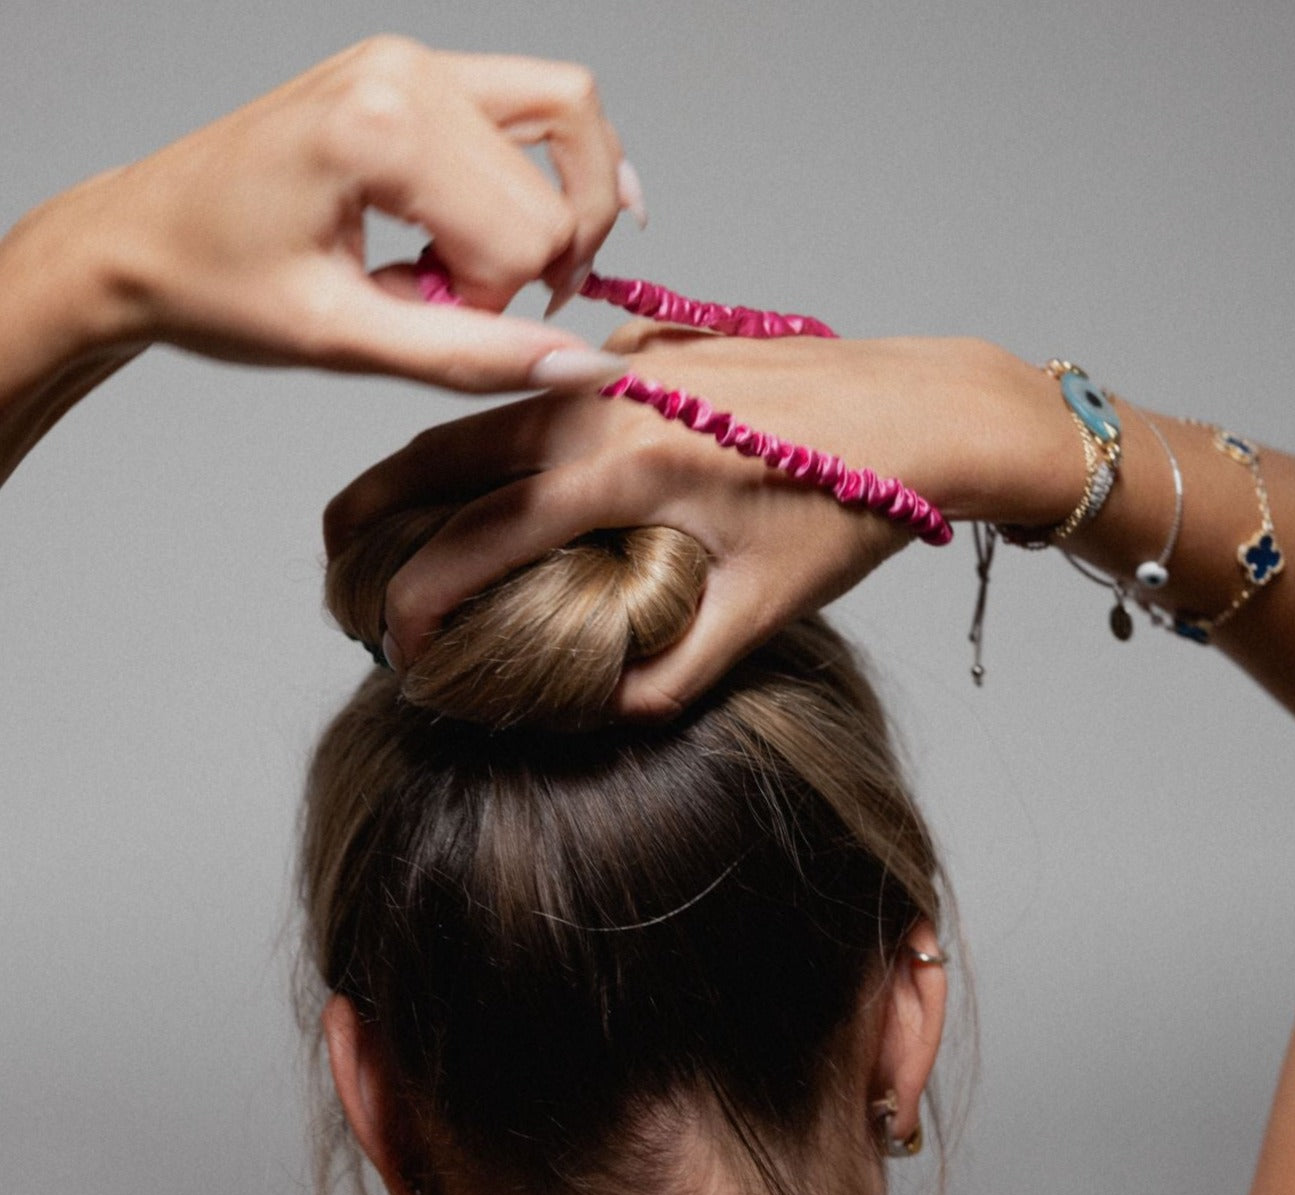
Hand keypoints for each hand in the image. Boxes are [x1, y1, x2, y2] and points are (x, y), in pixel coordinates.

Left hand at [13, 38, 638, 392]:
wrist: (138, 240)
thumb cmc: (217, 287)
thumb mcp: (344, 341)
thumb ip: (472, 356)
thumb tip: (582, 367)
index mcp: (378, 127)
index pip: (527, 234)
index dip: (495, 305)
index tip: (426, 323)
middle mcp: (408, 70)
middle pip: (555, 190)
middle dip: (522, 266)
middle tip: (450, 301)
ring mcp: (414, 60)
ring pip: (572, 124)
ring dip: (556, 214)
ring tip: (498, 266)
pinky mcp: (417, 73)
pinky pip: (540, 101)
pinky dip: (558, 166)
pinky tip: (555, 214)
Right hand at [325, 327, 1079, 716]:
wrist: (924, 412)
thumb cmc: (854, 505)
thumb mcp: (761, 614)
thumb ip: (664, 677)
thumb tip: (584, 708)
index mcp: (625, 468)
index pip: (478, 536)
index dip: (419, 599)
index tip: (393, 648)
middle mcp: (602, 400)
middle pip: (443, 457)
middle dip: (371, 518)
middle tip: (336, 576)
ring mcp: (618, 366)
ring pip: (481, 418)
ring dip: (419, 475)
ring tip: (381, 532)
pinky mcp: (640, 352)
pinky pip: (537, 394)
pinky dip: (486, 441)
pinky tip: (483, 482)